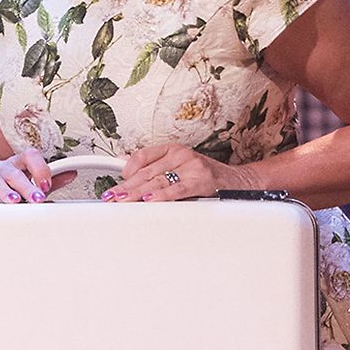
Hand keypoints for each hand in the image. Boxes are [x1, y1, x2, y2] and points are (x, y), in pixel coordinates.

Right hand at [0, 147, 74, 203]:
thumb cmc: (11, 180)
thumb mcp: (32, 179)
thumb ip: (50, 179)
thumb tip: (71, 173)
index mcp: (19, 163)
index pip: (30, 157)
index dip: (40, 169)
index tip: (46, 185)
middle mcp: (3, 167)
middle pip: (14, 173)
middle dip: (26, 186)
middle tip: (37, 198)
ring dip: (4, 191)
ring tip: (14, 200)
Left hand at [102, 143, 255, 201]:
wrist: (239, 181)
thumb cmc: (206, 176)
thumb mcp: (179, 166)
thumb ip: (155, 167)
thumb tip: (126, 167)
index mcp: (172, 149)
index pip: (141, 157)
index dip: (125, 171)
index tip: (112, 185)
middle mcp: (180, 155)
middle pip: (146, 172)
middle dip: (126, 187)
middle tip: (110, 197)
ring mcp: (191, 167)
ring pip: (157, 181)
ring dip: (136, 193)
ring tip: (122, 200)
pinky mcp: (201, 180)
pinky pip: (177, 189)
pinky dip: (161, 196)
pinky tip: (148, 200)